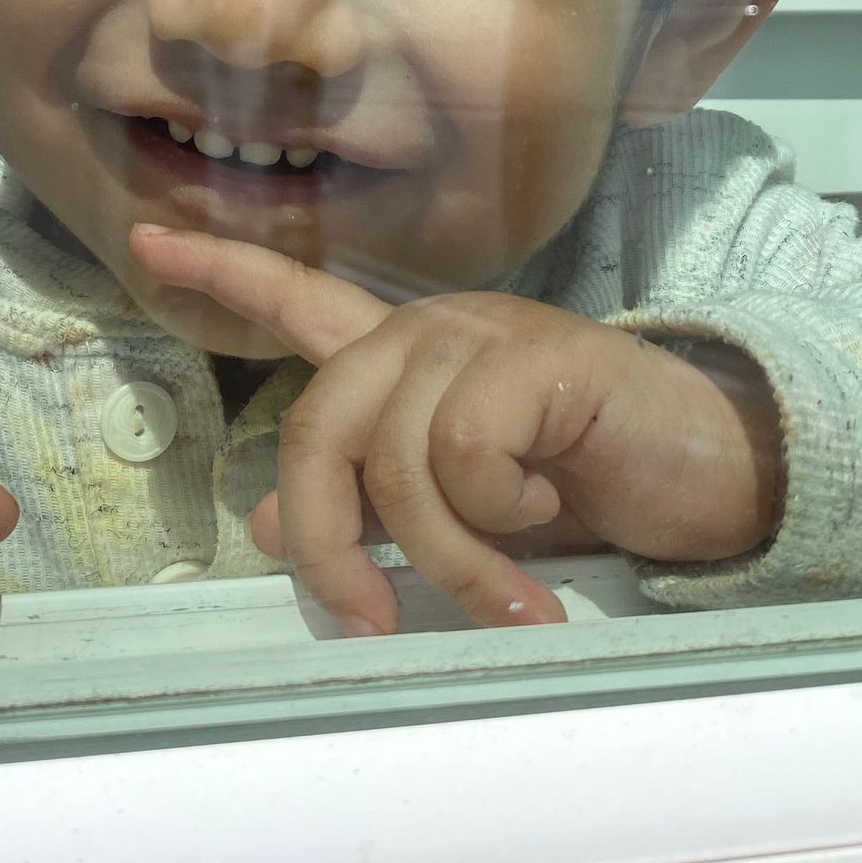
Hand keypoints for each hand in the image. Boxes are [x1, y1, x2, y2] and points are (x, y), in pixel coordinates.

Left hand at [133, 225, 778, 634]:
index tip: (144, 238)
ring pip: (395, 460)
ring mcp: (484, 336)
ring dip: (449, 562)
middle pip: (316, 425)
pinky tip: (553, 516)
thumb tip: (262, 524)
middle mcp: (432, 329)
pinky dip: (500, 516)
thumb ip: (371, 506)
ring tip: (514, 599)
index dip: (221, 269)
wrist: (717, 476)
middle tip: (373, 625)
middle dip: (330, 544)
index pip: (298, 298)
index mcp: (409, 358)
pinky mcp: (539, 358)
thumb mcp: (465, 512)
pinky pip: (465, 452)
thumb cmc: (593, 489)